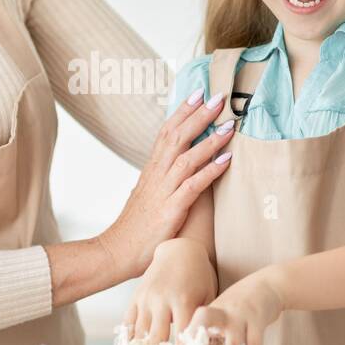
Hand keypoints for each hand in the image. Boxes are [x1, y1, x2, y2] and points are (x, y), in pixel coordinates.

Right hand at [98, 89, 234, 280]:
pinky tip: (226, 161)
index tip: (198, 93)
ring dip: (209, 140)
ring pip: (187, 157)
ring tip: (229, 126)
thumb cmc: (135, 227)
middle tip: (218, 97)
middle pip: (177, 137)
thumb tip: (174, 165)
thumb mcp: (147, 194)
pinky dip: (210, 171)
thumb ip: (161, 178)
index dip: (182, 111)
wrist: (115, 251)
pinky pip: (193, 186)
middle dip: (199, 116)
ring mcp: (163, 192)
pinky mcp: (170, 210)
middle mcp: (156, 175)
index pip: (166, 131)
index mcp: (151, 169)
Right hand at [125, 238, 216, 342]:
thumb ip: (204, 320)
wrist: (180, 249)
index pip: (181, 337)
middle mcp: (161, 300)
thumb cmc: (200, 275)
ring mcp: (146, 299)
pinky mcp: (135, 297)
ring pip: (140, 333)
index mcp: (183, 300)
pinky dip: (126, 342)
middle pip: (157, 339)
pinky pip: (127, 323)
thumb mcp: (208, 294)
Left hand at [188, 271, 284, 344]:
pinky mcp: (258, 319)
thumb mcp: (219, 313)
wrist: (267, 285)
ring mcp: (239, 314)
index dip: (183, 344)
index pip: (190, 327)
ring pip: (234, 344)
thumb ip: (209, 333)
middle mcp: (220, 311)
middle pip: (204, 324)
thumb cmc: (238, 305)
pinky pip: (255, 343)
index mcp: (208, 312)